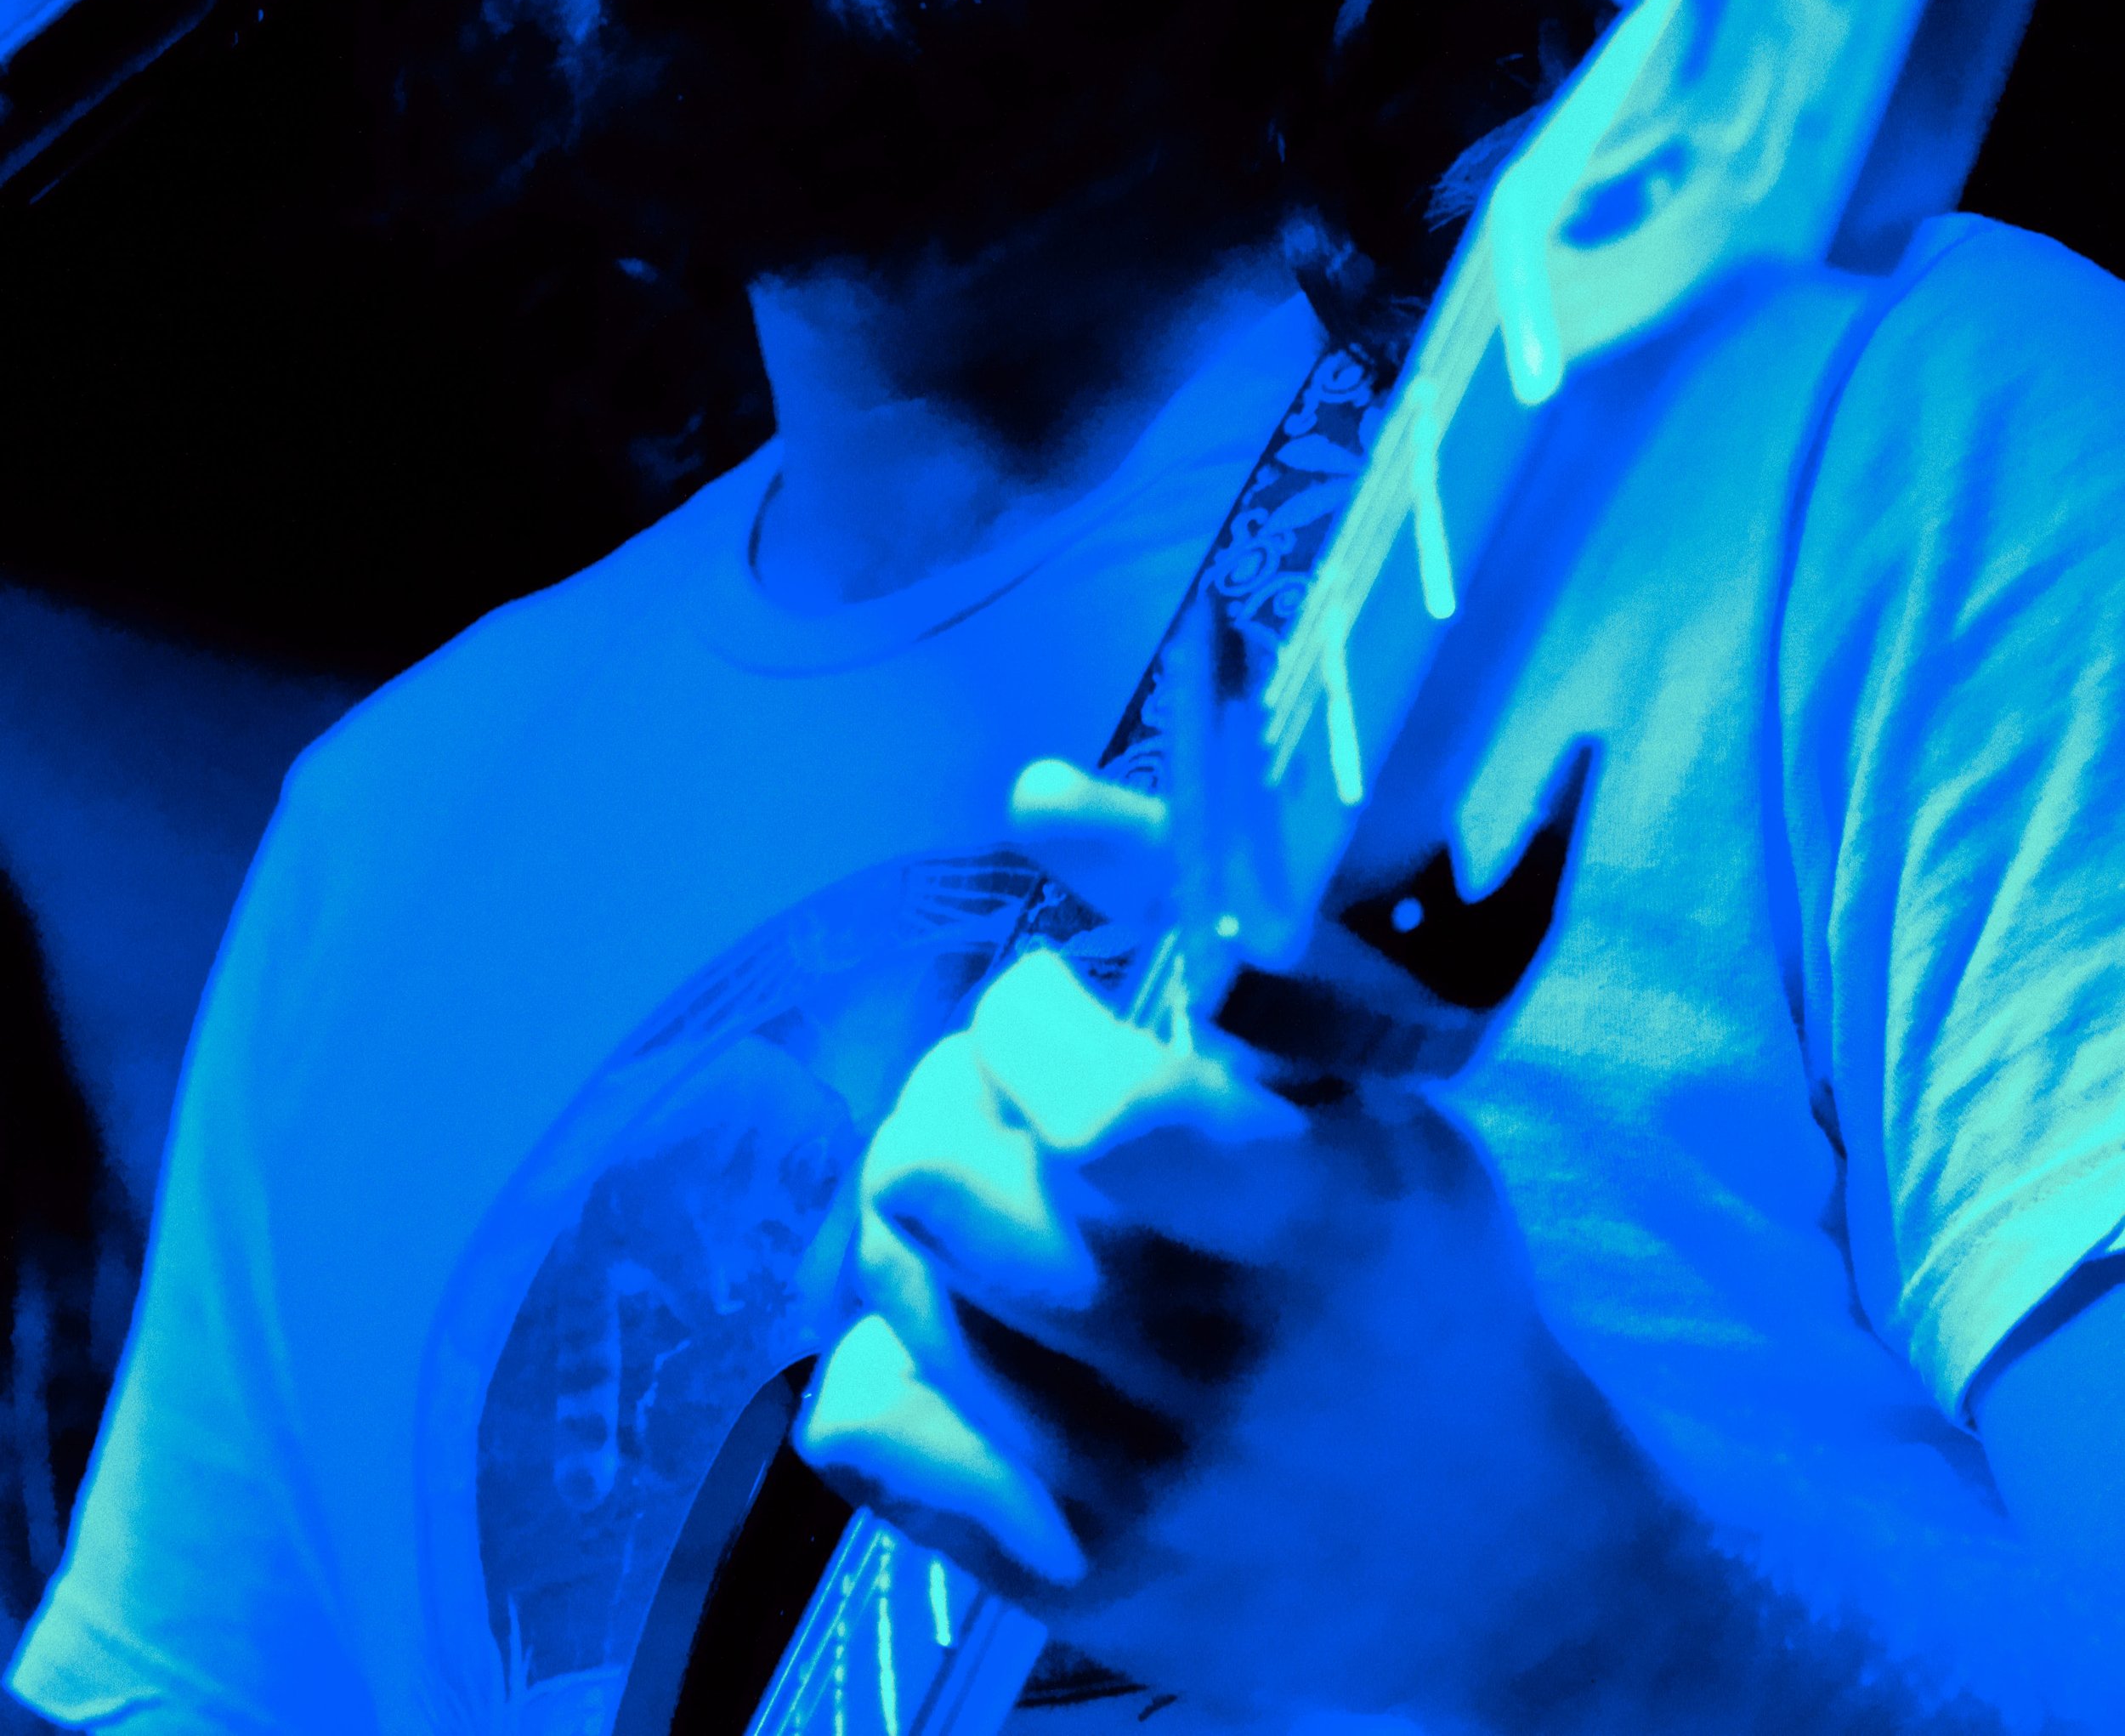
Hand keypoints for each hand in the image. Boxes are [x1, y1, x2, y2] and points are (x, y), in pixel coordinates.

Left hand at [799, 762, 1663, 1730]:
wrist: (1498, 1569)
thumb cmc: (1419, 1284)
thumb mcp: (1373, 1079)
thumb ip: (1217, 915)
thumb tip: (1035, 789)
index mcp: (1318, 1223)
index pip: (1098, 1113)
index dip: (1026, 1023)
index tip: (1053, 997)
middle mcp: (1215, 1361)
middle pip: (944, 1186)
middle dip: (947, 1095)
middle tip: (1005, 1089)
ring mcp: (1130, 1486)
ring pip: (892, 1289)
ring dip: (922, 1209)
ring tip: (994, 1191)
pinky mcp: (1064, 1578)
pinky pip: (867, 1426)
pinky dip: (888, 1353)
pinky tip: (966, 1328)